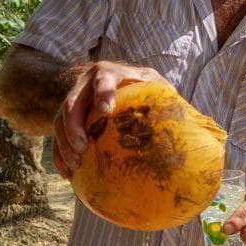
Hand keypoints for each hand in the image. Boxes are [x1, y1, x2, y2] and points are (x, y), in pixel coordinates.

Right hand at [51, 61, 165, 178]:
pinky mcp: (65, 116)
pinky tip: (67, 172)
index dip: (103, 93)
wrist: (114, 80)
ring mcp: (73, 99)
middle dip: (74, 125)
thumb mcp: (153, 84)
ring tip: (75, 164)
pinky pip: (55, 134)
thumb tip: (190, 120)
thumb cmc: (141, 86)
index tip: (106, 111)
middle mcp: (85, 83)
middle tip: (83, 147)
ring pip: (59, 119)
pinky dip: (59, 153)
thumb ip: (164, 95)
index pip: (103, 79)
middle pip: (72, 101)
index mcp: (109, 73)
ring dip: (64, 142)